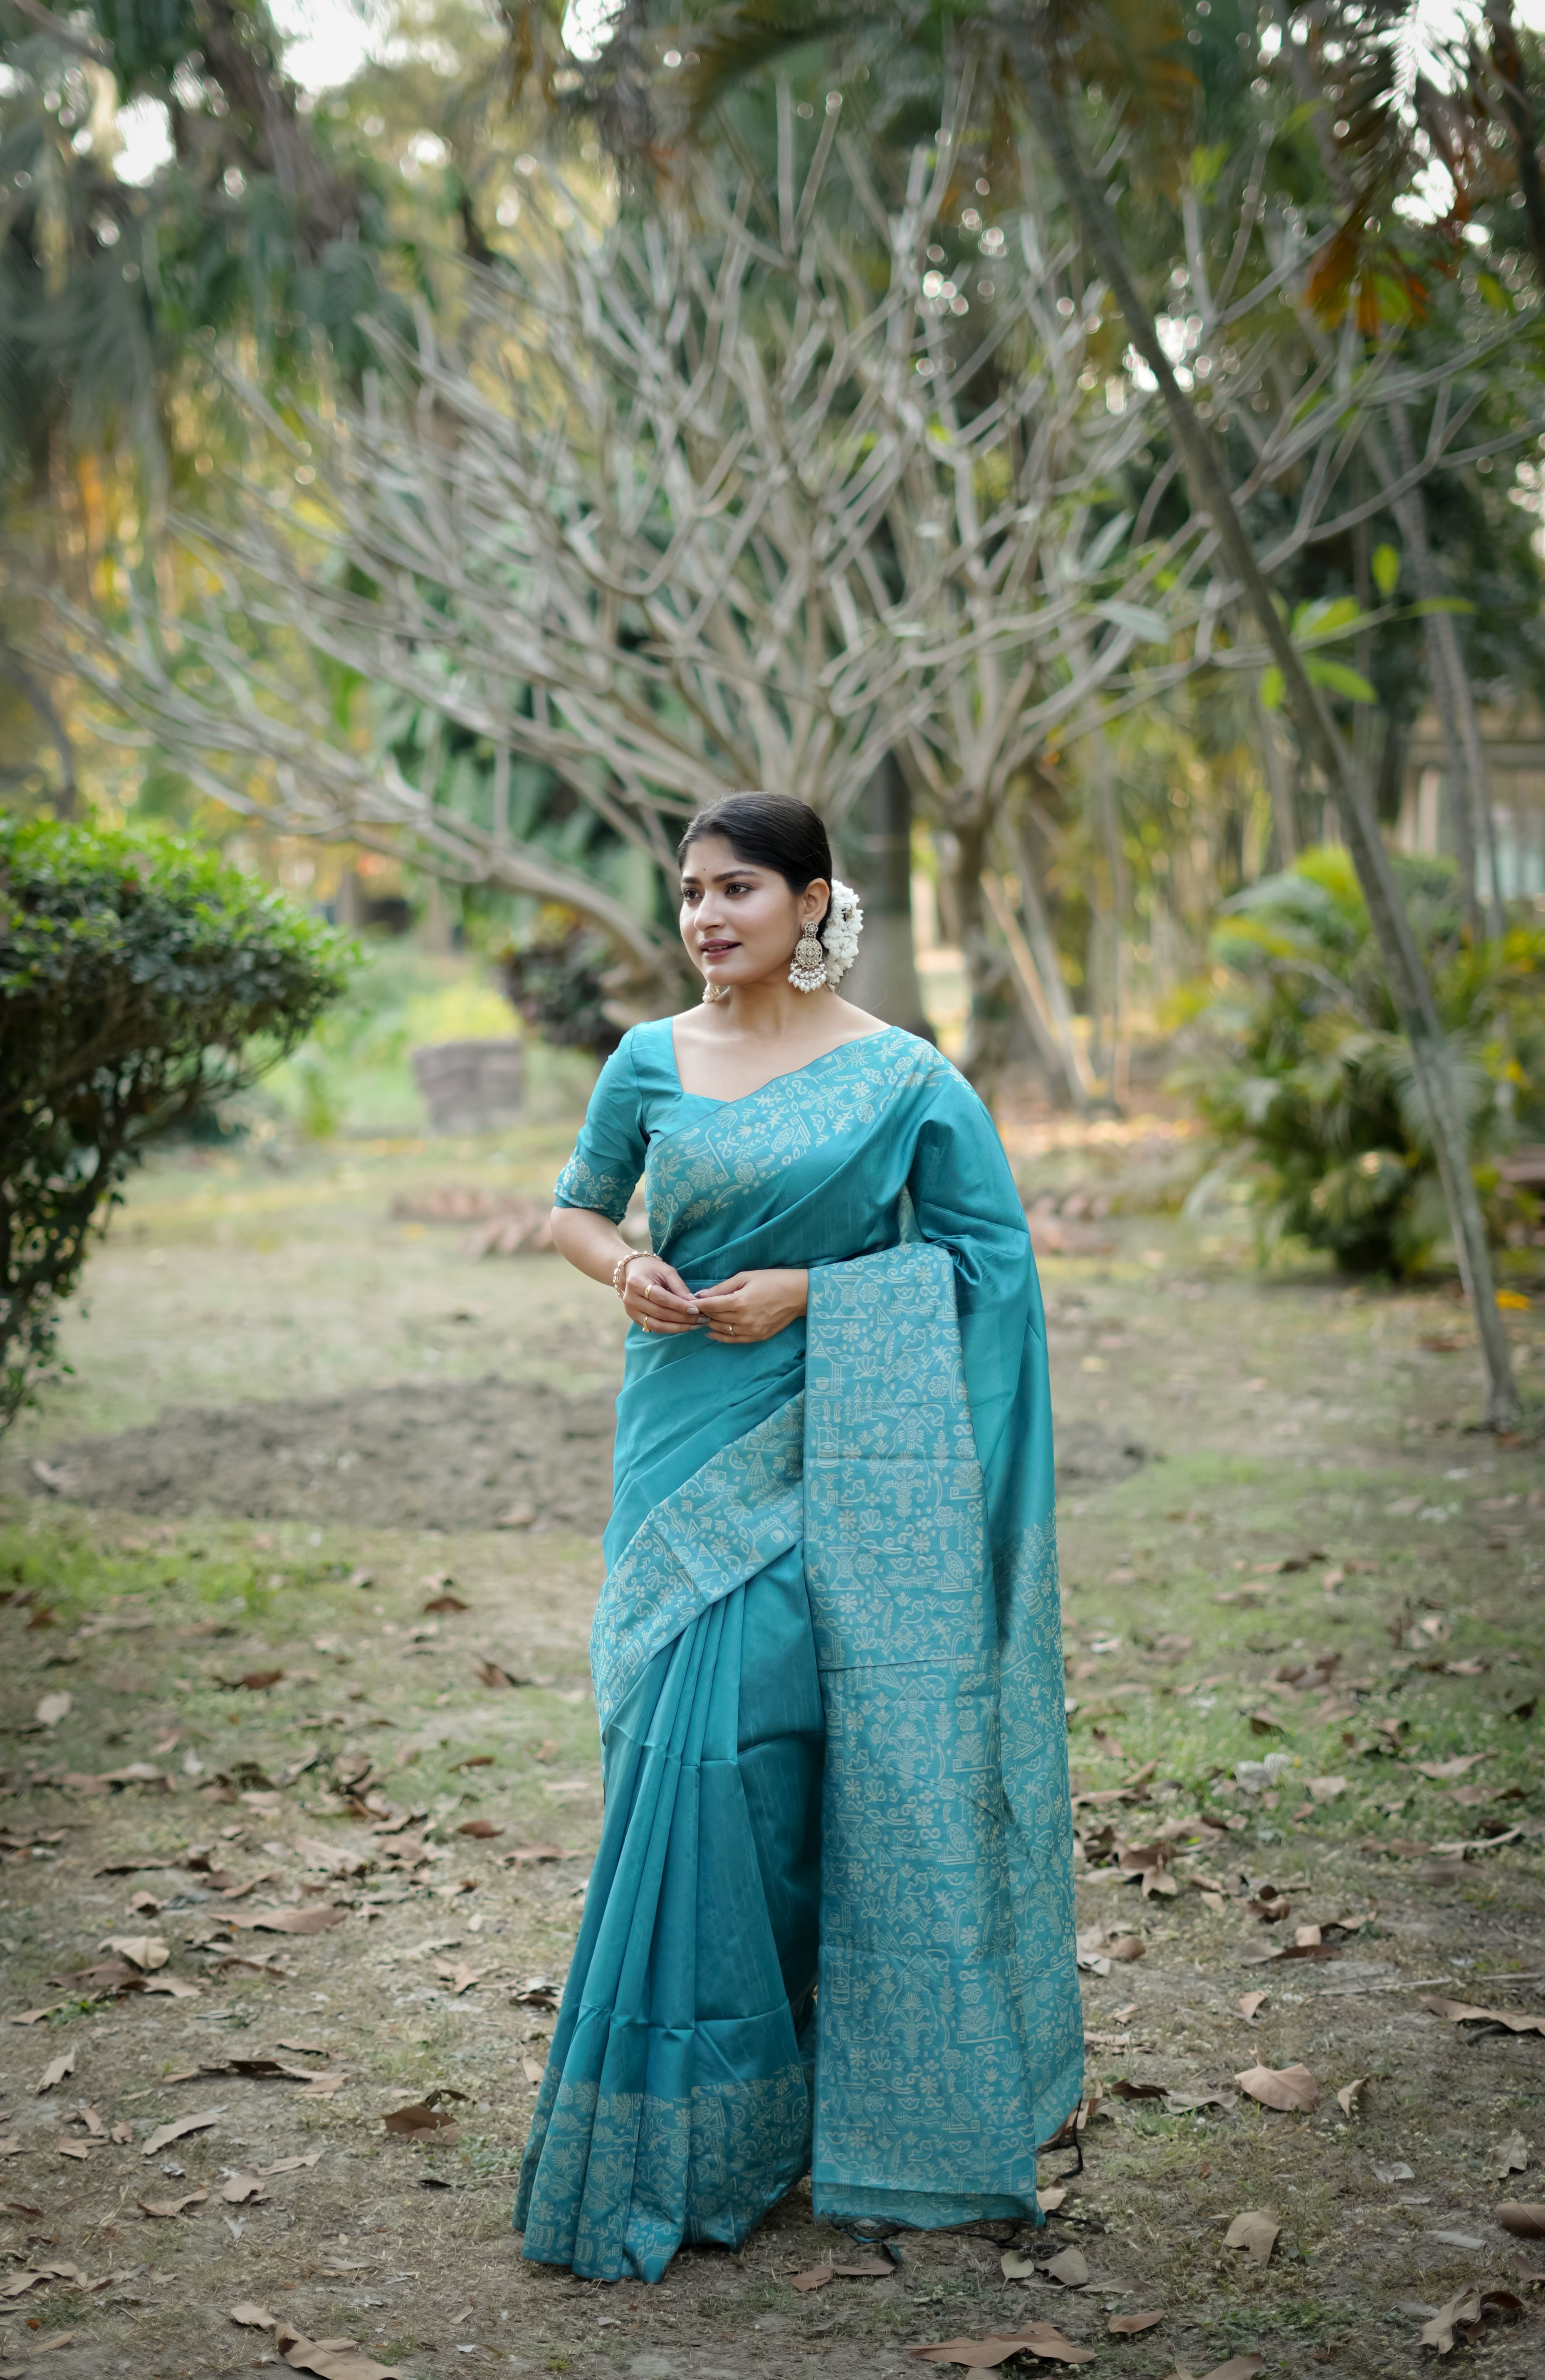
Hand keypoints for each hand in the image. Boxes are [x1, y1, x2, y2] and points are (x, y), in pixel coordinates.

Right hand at [622, 1256, 700, 1336]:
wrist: (631, 1271)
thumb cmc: (651, 1268)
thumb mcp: (666, 1271)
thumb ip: (679, 1286)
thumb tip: (693, 1302)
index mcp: (637, 1283)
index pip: (662, 1298)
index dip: (679, 1306)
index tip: (696, 1310)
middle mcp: (630, 1299)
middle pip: (660, 1314)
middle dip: (683, 1318)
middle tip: (701, 1319)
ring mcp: (630, 1311)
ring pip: (656, 1325)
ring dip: (678, 1327)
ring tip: (695, 1325)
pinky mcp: (634, 1318)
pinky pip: (653, 1327)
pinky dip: (670, 1329)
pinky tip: (683, 1326)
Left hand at [693, 1268, 808, 1344]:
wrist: (798, 1294)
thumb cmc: (772, 1280)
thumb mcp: (746, 1277)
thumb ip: (722, 1288)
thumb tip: (701, 1295)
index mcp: (740, 1302)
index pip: (710, 1306)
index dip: (697, 1304)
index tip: (688, 1303)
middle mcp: (745, 1319)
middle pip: (715, 1318)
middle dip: (704, 1313)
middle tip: (696, 1308)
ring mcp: (752, 1330)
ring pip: (722, 1330)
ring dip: (711, 1324)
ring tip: (705, 1317)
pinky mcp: (758, 1336)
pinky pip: (734, 1340)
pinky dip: (721, 1337)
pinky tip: (712, 1333)